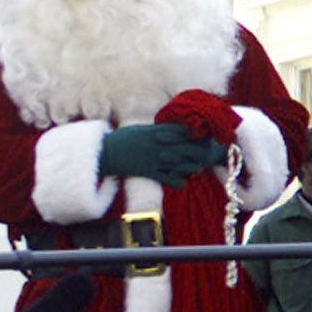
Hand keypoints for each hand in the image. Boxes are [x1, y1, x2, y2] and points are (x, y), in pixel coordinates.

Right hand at [98, 123, 227, 187]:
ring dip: (191, 167)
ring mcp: (154, 158)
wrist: (105, 152)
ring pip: (181, 164)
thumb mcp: (141, 130)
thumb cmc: (122, 140)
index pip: (183, 131)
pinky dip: (177, 182)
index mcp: (156, 131)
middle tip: (206, 155)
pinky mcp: (148, 171)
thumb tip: (172, 129)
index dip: (196, 134)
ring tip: (195, 169)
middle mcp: (158, 144)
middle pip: (187, 147)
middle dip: (198, 151)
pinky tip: (182, 182)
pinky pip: (168, 178)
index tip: (204, 137)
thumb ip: (158, 130)